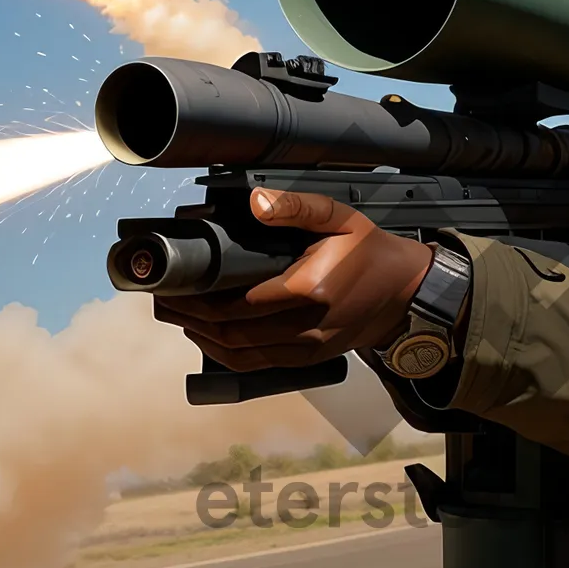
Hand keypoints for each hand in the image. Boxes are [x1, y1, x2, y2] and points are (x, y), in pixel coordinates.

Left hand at [152, 188, 433, 370]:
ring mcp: (307, 348)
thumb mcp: (340, 217)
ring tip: (179, 319)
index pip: (237, 303)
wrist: (405, 294)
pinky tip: (210, 338)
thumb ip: (297, 208)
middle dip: (191, 319)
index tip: (173, 287)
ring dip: (203, 339)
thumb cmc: (371, 252)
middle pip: (231, 332)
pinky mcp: (309, 359)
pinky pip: (258, 364)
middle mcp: (306, 326)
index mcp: (308, 290)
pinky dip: (227, 353)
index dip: (199, 300)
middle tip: (163, 303)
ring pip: (240, 353)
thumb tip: (255, 203)